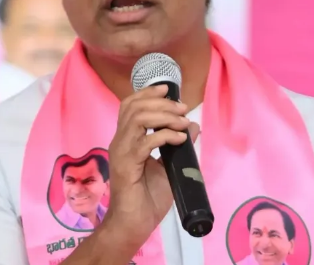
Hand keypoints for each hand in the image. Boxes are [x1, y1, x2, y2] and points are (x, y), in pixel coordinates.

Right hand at [104, 84, 199, 244]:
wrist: (134, 224)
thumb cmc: (148, 199)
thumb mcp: (169, 166)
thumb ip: (179, 146)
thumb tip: (193, 125)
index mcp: (127, 139)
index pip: (130, 105)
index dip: (147, 93)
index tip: (168, 89)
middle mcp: (120, 141)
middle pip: (134, 106)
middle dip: (162, 103)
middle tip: (183, 108)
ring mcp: (122, 152)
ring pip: (138, 118)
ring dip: (164, 116)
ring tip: (182, 123)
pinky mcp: (127, 165)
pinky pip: (146, 142)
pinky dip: (166, 136)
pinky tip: (180, 140)